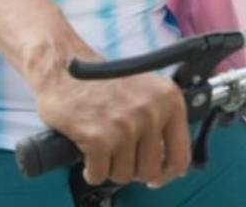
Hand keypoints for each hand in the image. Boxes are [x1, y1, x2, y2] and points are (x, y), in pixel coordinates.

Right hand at [34, 67, 190, 187]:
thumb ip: (163, 122)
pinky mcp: (98, 137)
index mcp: (170, 100)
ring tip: (102, 146)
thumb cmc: (102, 81)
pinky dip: (91, 171)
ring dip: (110, 167)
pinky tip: (88, 154)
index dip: (167, 173)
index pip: (181, 156)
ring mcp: (126, 125)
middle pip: (150, 171)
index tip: (156, 178)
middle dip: (132, 169)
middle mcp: (152, 112)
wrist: (63, 67)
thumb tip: (172, 163)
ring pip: (124, 175)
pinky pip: (99, 175)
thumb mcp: (147, 92)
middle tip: (119, 155)